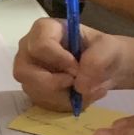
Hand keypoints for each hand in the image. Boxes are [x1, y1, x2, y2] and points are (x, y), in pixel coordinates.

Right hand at [12, 17, 133, 110]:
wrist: (106, 68)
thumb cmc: (104, 51)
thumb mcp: (108, 48)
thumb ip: (96, 60)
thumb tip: (79, 85)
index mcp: (45, 29)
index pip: (39, 46)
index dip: (58, 60)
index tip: (77, 68)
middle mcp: (29, 49)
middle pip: (24, 71)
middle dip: (54, 83)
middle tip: (77, 83)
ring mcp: (29, 71)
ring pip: (34, 90)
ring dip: (63, 96)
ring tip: (87, 91)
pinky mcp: (34, 89)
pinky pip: (42, 103)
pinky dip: (64, 104)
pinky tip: (79, 96)